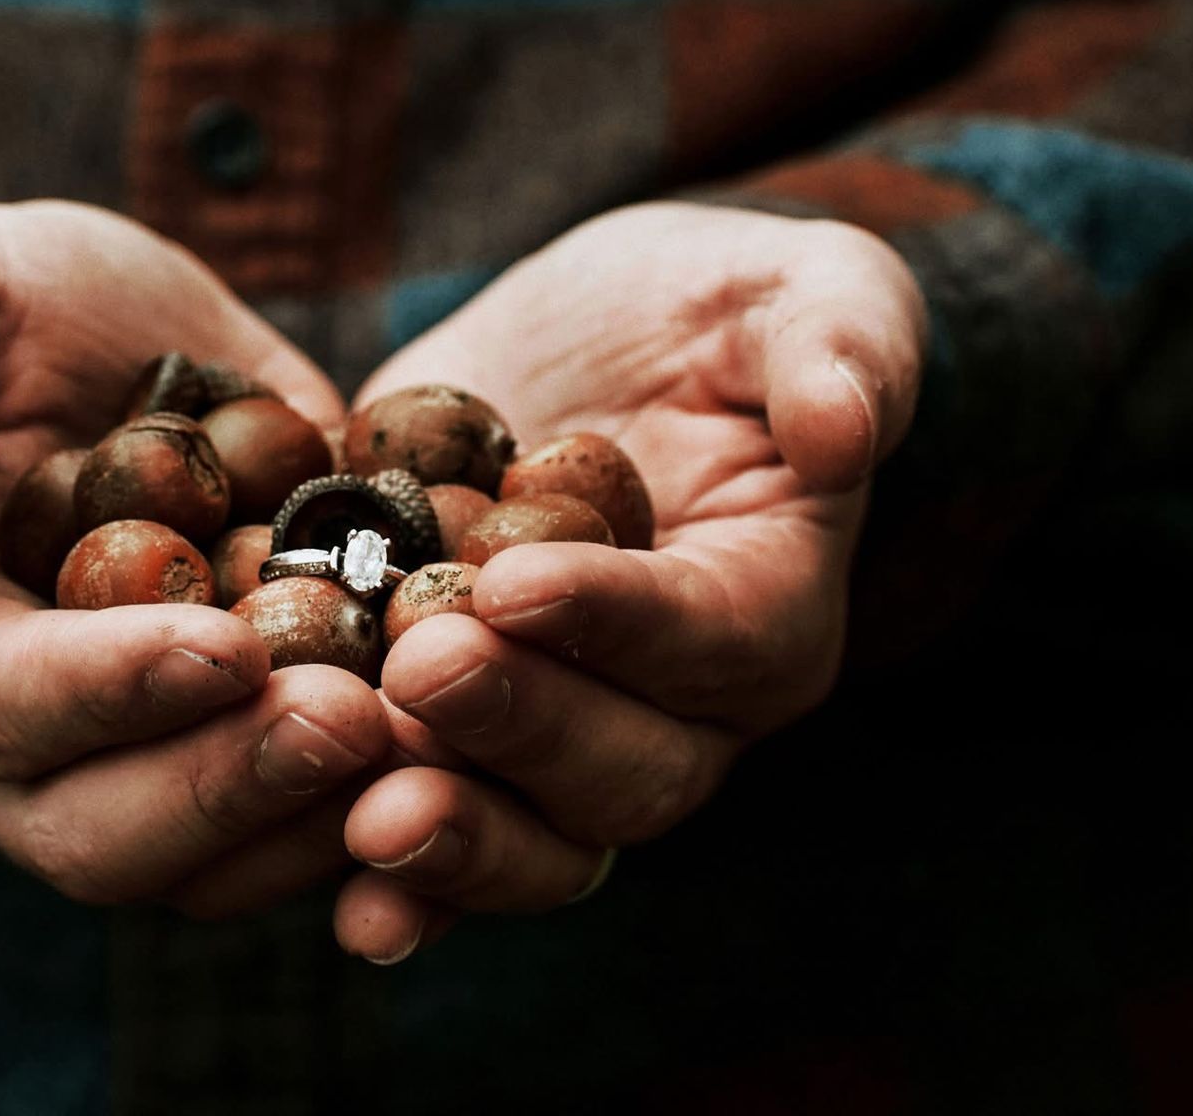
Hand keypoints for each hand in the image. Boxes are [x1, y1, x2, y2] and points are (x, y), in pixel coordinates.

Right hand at [0, 202, 392, 913]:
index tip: (228, 645)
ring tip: (438, 742)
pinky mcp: (223, 748)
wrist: (52, 347)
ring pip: (206, 866)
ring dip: (321, 822)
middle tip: (358, 719)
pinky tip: (475, 741)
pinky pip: (295, 826)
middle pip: (94, 834)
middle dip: (229, 786)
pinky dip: (383, 800)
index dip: (104, 689)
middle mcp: (6, 740)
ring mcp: (123, 761)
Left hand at [332, 204, 925, 962]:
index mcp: (768, 605)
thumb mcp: (797, 286)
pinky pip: (457, 841)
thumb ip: (839, 345)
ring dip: (459, 836)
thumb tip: (843, 432)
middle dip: (519, 726)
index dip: (619, 622)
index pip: (712, 639)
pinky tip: (349, 907)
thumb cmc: (714, 310)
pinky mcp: (470, 740)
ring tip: (369, 818)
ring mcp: (570, 738)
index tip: (514, 582)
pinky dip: (407, 891)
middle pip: (625, 766)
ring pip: (542, 834)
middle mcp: (680, 708)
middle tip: (417, 667)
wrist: (590, 349)